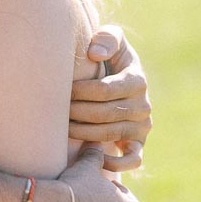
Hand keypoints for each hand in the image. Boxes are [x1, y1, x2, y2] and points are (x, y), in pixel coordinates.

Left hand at [69, 25, 151, 170]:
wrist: (119, 80)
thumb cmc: (109, 58)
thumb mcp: (111, 40)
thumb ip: (108, 38)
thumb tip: (95, 54)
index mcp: (137, 79)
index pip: (104, 90)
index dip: (80, 92)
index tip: (63, 91)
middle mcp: (143, 105)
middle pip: (103, 114)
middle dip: (76, 113)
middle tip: (57, 112)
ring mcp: (142, 126)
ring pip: (109, 134)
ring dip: (82, 133)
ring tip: (63, 128)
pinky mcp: (139, 144)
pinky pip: (132, 160)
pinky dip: (114, 163)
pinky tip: (94, 158)